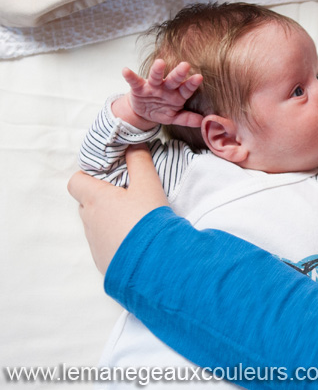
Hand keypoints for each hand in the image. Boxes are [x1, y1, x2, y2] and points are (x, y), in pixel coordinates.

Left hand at [67, 144, 168, 273]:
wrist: (152, 263)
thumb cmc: (147, 219)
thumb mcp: (148, 184)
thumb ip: (140, 161)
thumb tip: (133, 144)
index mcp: (95, 199)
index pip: (76, 181)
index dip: (88, 176)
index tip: (108, 176)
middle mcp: (89, 220)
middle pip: (87, 203)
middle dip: (102, 198)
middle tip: (127, 196)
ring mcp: (94, 242)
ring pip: (96, 224)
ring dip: (109, 219)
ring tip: (134, 219)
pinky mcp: (103, 260)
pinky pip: (105, 244)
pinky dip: (116, 239)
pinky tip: (135, 239)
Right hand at [114, 59, 202, 129]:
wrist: (143, 112)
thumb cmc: (162, 110)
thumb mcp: (174, 117)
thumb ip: (187, 119)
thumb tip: (203, 122)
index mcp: (177, 94)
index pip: (186, 88)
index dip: (192, 83)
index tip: (199, 77)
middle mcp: (166, 87)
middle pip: (173, 79)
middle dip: (179, 73)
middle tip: (185, 65)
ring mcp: (152, 86)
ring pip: (155, 77)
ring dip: (157, 70)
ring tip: (160, 63)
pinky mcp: (139, 88)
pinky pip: (134, 81)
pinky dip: (130, 76)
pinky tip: (126, 71)